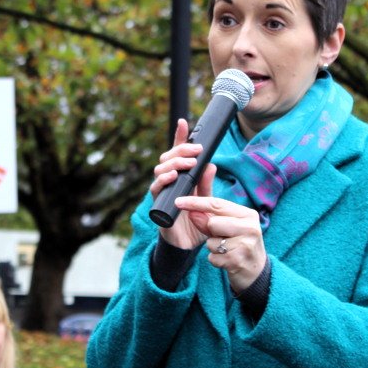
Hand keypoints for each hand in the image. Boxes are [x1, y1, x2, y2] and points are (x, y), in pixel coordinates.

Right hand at [150, 118, 215, 249]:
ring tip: (188, 164)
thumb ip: (207, 183)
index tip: (184, 122)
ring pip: (160, 169)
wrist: (187, 245)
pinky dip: (163, 180)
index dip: (180, 137)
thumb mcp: (207, 199)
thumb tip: (211, 164)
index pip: (179, 153)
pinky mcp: (158, 204)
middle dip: (181, 151)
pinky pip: (156, 188)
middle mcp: (169, 181)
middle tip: (196, 150)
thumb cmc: (196, 221)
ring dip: (174, 164)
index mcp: (181, 177)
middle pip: (168, 158)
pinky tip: (172, 176)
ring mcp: (162, 191)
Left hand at [175, 195, 266, 292]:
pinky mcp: (238, 261)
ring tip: (227, 250)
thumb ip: (208, 219)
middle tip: (222, 238)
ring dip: (213, 248)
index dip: (195, 202)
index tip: (178, 201)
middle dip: (210, 231)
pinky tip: (227, 261)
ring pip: (211, 242)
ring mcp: (246, 245)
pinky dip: (215, 260)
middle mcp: (250, 228)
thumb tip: (191, 212)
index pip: (217, 204)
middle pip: (213, 223)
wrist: (255, 272)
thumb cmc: (238, 245)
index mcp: (248, 214)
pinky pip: (213, 258)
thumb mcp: (226, 228)